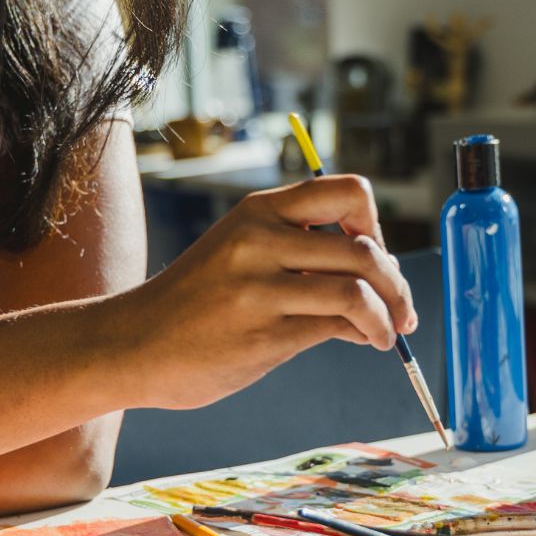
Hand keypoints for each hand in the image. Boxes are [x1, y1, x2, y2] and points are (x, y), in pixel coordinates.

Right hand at [124, 175, 416, 408]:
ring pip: (359, 290)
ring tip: (387, 335)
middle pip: (364, 249)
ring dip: (389, 316)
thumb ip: (293, 250)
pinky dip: (365, 334)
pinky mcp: (263, 335)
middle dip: (397, 284)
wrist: (132, 345)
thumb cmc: (191, 304)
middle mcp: (258, 242)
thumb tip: (375, 272)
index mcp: (256, 213)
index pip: (346, 191)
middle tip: (403, 309)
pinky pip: (336, 328)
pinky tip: (361, 341)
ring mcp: (259, 289)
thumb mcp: (236, 253)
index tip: (371, 255)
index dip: (373, 224)